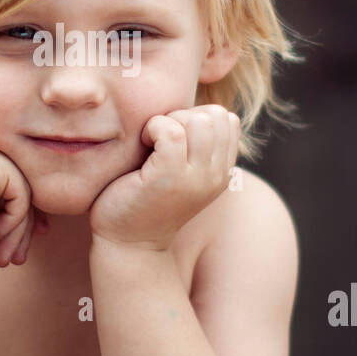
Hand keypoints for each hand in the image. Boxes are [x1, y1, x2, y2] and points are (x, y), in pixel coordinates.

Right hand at [0, 138, 39, 266]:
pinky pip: (22, 195)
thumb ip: (6, 208)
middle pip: (23, 185)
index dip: (23, 215)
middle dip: (24, 226)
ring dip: (20, 231)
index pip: (14, 182)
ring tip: (6, 258)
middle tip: (17, 259)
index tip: (23, 246)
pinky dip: (14, 221)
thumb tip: (44, 220)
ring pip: (26, 192)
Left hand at [89, 105, 240, 252]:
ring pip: (197, 120)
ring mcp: (195, 178)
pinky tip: (142, 146)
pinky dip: (152, 128)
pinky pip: (170, 131)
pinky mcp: (168, 179)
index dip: (198, 116)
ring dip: (168, 121)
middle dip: (184, 115)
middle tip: (160, 139)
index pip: (228, 119)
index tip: (174, 136)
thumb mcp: (181, 172)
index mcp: (222, 172)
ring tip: (151, 143)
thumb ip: (194, 146)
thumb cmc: (145, 201)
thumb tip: (194, 110)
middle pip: (215, 115)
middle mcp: (216, 176)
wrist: (129, 245)